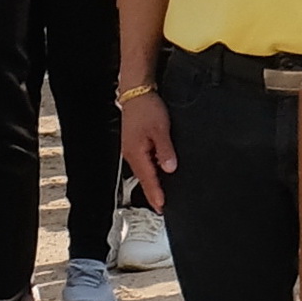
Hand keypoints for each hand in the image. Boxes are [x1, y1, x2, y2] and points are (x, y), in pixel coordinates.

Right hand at [120, 85, 177, 211]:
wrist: (136, 93)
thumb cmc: (146, 108)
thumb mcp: (160, 129)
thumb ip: (165, 150)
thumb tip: (169, 168)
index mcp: (137, 153)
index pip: (148, 179)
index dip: (156, 194)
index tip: (162, 207)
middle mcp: (132, 154)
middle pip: (144, 178)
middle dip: (153, 193)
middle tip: (162, 207)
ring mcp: (132, 149)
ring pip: (143, 171)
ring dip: (152, 183)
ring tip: (160, 195)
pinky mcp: (135, 144)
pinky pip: (143, 163)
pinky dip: (150, 172)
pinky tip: (157, 174)